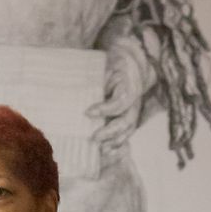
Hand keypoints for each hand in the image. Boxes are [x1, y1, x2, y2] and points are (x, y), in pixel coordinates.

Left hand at [87, 36, 156, 152]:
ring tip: (100, 148)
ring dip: (113, 141)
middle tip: (93, 138)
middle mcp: (134, 100)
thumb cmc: (113, 63)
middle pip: (127, 121)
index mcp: (128, 85)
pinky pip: (126, 133)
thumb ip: (97, 80)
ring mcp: (134, 110)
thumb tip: (76, 92)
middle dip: (110, 132)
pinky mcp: (130, 117)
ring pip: (127, 130)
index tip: (87, 112)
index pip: (121, 101)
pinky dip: (117, 143)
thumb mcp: (106, 66)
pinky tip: (106, 151)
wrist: (129, 61)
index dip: (105, 109)